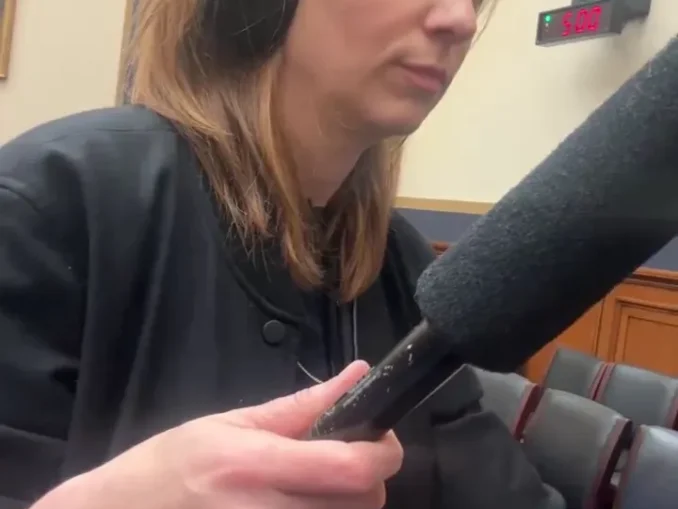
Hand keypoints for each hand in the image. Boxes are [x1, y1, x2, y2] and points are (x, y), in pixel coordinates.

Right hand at [32, 361, 402, 508]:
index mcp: (257, 467)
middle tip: (341, 458)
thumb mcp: (231, 423)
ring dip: (347, 502)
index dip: (382, 452)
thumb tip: (355, 375)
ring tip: (313, 484)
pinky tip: (297, 504)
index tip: (379, 437)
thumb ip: (300, 406)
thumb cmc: (170, 467)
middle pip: (364, 503)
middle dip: (368, 477)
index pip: (350, 468)